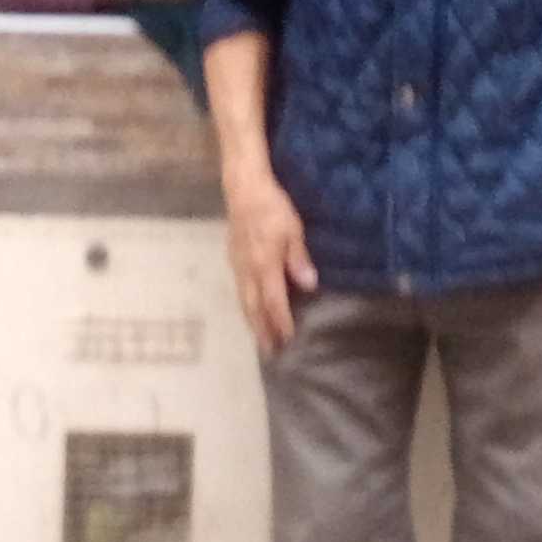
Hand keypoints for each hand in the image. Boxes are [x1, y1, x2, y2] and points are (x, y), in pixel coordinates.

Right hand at [225, 172, 317, 356]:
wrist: (243, 189)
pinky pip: (239, 289)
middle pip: (254, 308)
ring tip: (258, 338)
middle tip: (269, 352)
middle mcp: (248, 270)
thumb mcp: (293, 230)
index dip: (281, 321)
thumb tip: (309, 286)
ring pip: (243, 300)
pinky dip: (245, 305)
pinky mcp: (233, 258)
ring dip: (251, 321)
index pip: (274, 301)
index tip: (288, 340)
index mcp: (265, 265)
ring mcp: (238, 265)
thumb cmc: (272, 207)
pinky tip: (249, 308)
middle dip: (262, 330)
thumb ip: (299, 259)